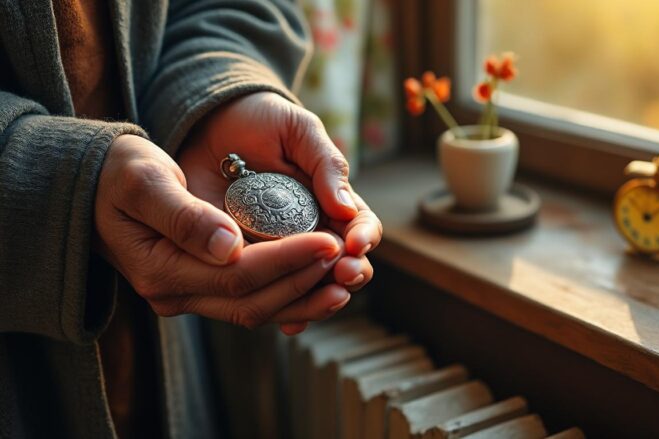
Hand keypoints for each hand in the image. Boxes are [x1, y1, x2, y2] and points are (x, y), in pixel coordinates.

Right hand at [94, 134, 350, 327]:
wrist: (91, 185)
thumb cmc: (115, 173)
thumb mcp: (144, 180)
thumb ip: (184, 215)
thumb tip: (229, 246)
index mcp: (161, 270)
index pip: (240, 275)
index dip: (288, 260)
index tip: (329, 241)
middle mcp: (174, 293)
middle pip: (254, 302)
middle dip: (305, 283)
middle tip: (348, 262)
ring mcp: (187, 294)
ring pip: (256, 309)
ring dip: (303, 298)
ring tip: (346, 282)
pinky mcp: (200, 286)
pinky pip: (249, 300)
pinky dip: (286, 294)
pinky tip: (319, 284)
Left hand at [178, 92, 382, 332]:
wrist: (210, 124)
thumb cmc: (262, 121)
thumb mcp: (299, 131)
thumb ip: (326, 163)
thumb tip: (346, 208)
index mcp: (334, 203)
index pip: (361, 228)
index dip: (363, 238)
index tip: (355, 242)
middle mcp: (313, 233)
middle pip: (345, 266)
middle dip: (350, 273)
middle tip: (344, 273)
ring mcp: (281, 251)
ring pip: (312, 287)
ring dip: (321, 297)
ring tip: (324, 298)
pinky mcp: (246, 261)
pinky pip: (270, 294)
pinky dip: (283, 309)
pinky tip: (290, 320)